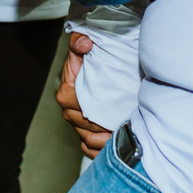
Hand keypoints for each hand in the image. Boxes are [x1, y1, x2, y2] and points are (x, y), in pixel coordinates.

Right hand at [57, 32, 111, 157]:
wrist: (104, 68)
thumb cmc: (94, 58)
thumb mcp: (87, 45)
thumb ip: (80, 41)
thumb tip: (85, 44)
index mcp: (67, 91)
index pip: (74, 104)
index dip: (91, 108)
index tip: (111, 108)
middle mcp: (69, 110)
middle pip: (84, 126)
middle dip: (103, 127)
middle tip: (124, 125)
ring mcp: (77, 125)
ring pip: (88, 141)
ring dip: (104, 142)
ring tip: (123, 136)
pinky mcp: (85, 136)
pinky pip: (89, 150)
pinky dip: (100, 152)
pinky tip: (115, 147)